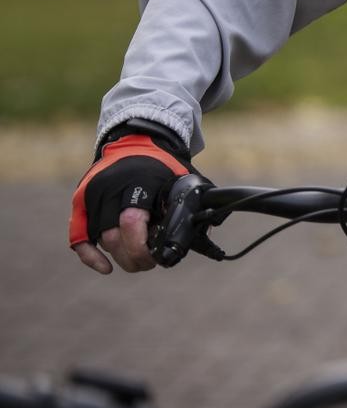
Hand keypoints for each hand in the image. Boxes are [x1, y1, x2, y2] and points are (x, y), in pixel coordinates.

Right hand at [69, 131, 189, 274]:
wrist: (135, 140)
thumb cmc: (162, 164)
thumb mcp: (181, 177)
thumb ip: (190, 202)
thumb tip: (207, 228)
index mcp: (139, 181)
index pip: (131, 221)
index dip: (140, 246)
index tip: (154, 257)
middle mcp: (110, 188)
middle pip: (113, 235)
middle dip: (132, 256)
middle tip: (149, 263)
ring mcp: (92, 194)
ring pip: (99, 237)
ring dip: (119, 255)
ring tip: (138, 262)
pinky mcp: (80, 201)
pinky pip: (78, 233)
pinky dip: (89, 254)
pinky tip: (105, 267)